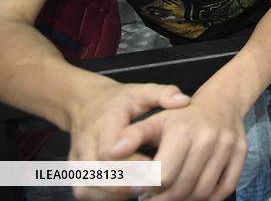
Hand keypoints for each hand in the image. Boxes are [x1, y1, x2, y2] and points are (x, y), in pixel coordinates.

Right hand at [67, 83, 189, 200]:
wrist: (86, 105)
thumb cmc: (120, 101)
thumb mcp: (142, 91)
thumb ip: (163, 94)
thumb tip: (184, 101)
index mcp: (104, 122)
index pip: (109, 150)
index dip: (131, 162)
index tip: (152, 163)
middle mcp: (86, 142)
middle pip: (100, 173)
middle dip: (127, 181)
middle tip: (151, 182)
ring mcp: (77, 160)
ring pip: (90, 186)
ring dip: (117, 192)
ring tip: (142, 189)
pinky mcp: (76, 172)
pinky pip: (86, 193)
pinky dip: (107, 197)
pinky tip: (127, 192)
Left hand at [120, 96, 247, 200]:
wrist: (221, 100)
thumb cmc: (181, 116)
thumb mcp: (155, 120)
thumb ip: (133, 135)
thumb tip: (111, 151)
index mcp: (183, 130)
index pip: (163, 175)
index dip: (148, 189)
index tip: (139, 190)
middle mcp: (208, 138)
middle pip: (183, 187)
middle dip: (163, 199)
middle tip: (152, 199)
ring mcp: (227, 146)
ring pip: (203, 191)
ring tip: (171, 198)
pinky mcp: (241, 153)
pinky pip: (226, 187)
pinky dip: (209, 199)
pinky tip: (194, 196)